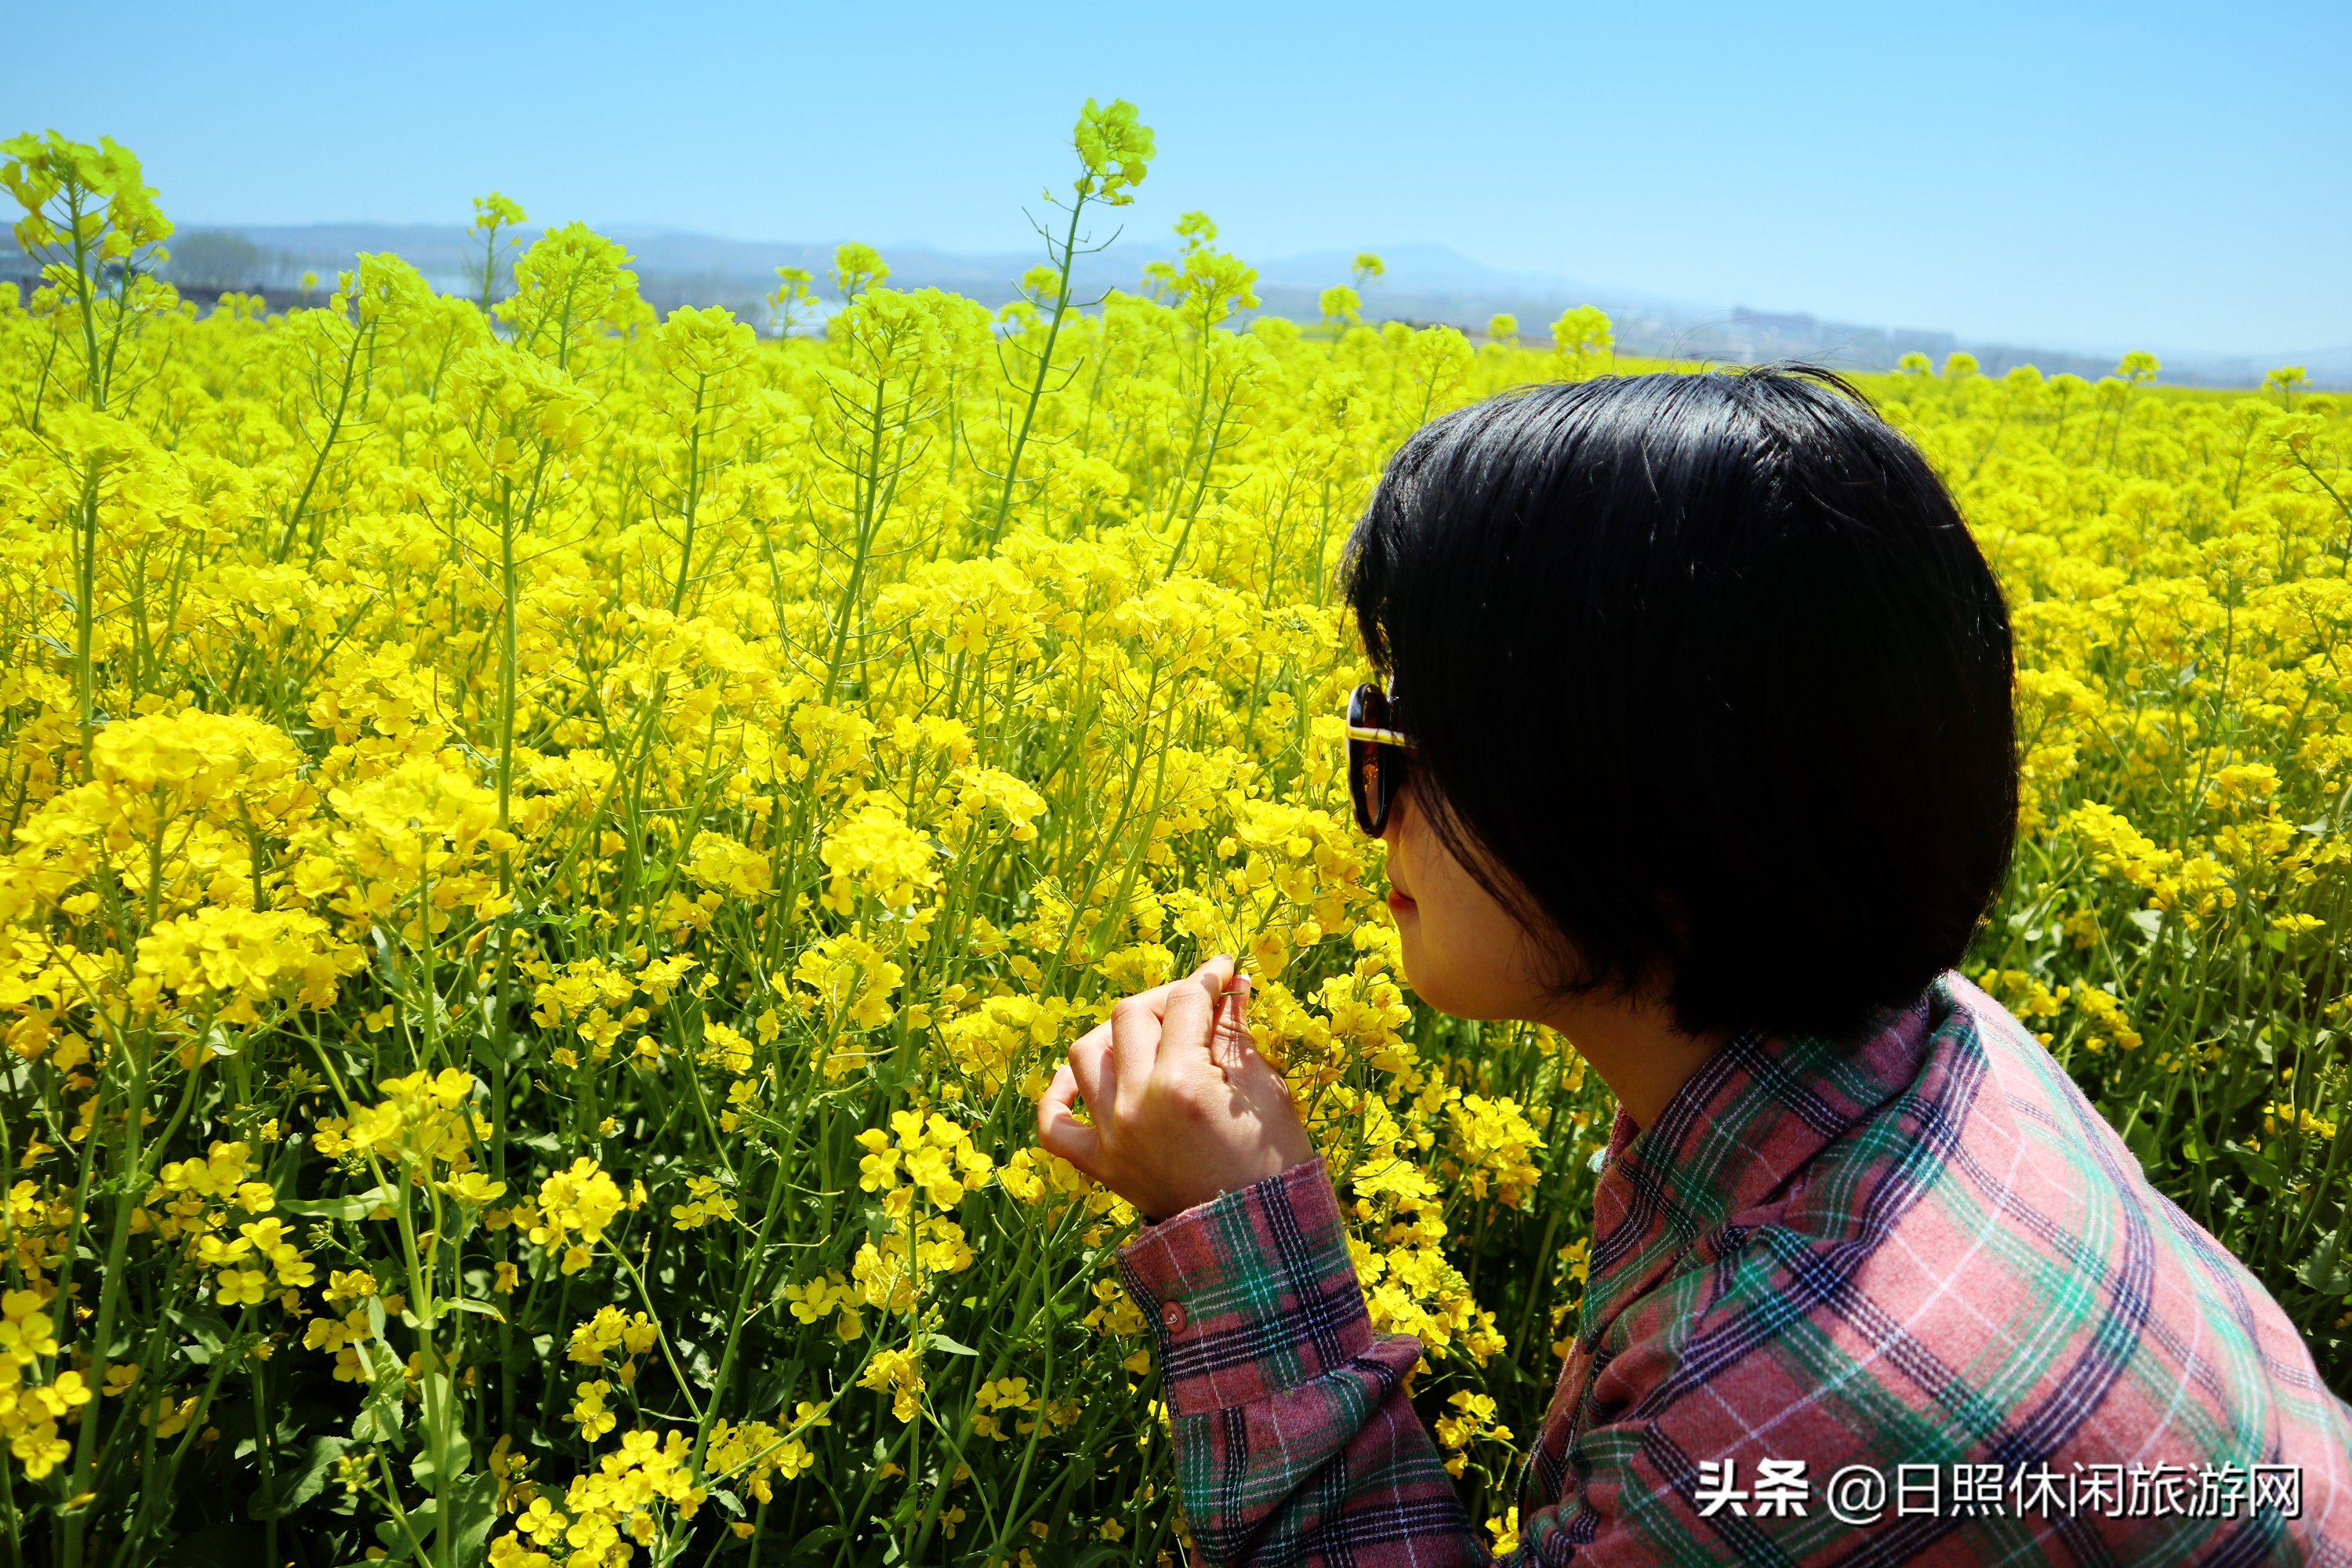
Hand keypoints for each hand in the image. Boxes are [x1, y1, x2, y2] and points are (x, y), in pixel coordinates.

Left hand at [1035, 954, 1315, 1220]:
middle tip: (1195, 1002)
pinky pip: (1054, 1124)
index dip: (1209, 977)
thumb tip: (1232, 986)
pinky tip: (1078, 1078)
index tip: (1225, 972)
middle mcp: (1136, 1104)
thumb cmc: (1273, 1165)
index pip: (1186, 1001)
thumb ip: (1236, 1034)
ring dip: (1116, 1034)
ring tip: (1149, 1035)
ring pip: (1086, 1054)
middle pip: (1130, 1016)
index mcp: (1182, 1082)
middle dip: (1166, 999)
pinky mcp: (1100, 1165)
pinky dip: (1058, 1095)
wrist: (1256, 1242)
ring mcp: (1111, 1135)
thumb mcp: (1265, 1092)